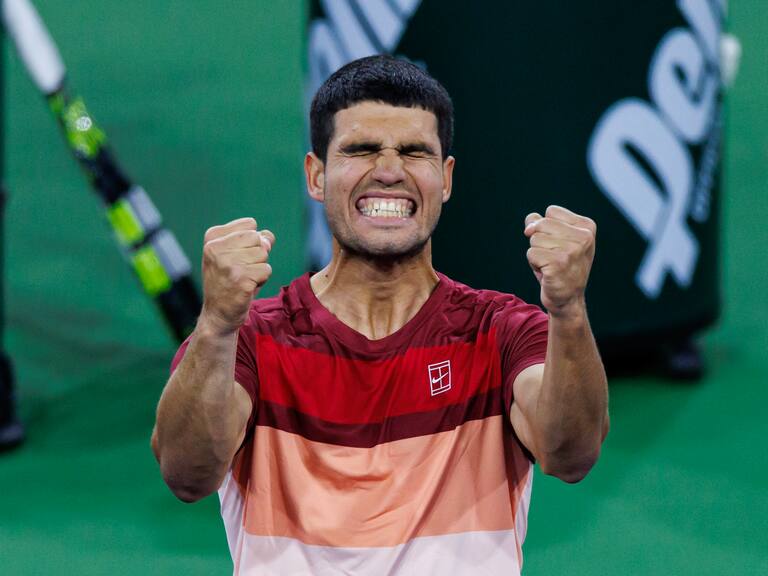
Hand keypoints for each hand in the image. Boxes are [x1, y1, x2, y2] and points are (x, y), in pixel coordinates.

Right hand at [199, 217, 274, 334]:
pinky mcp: (241, 280)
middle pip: (258, 239)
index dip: (251, 242)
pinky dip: (262, 280)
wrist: (217, 314)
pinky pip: (266, 270)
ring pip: (263, 254)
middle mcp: (216, 249)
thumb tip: (268, 236)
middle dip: (257, 255)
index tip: (237, 257)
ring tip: (243, 279)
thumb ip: (253, 240)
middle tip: (242, 270)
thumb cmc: (229, 282)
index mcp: (212, 238)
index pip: (250, 225)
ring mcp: (228, 265)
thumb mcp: (235, 255)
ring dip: (259, 269)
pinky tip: (247, 288)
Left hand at [524, 205, 595, 317]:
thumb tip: (531, 220)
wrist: (568, 299)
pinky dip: (534, 264)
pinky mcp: (559, 263)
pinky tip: (547, 273)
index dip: (547, 228)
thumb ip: (542, 224)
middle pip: (541, 224)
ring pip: (534, 239)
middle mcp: (583, 237)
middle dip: (539, 241)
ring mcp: (572, 250)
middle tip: (552, 257)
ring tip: (550, 265)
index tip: (559, 245)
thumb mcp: (555, 240)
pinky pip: (531, 253)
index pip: (551, 211)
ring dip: (536, 253)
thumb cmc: (559, 267)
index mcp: (587, 226)